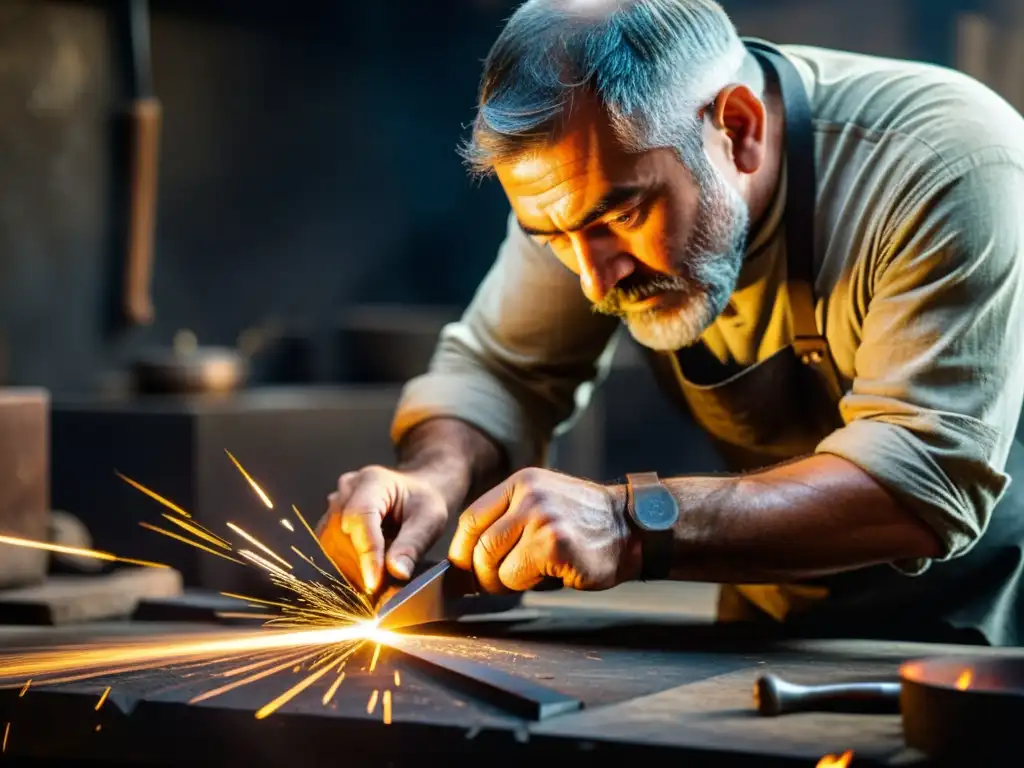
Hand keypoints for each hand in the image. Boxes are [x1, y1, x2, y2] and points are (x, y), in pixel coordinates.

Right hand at [316, 466, 447, 592]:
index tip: (374, 583)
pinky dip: (345, 567)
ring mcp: (334, 505)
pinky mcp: (329, 521)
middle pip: (340, 534)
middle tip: (380, 590)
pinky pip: (329, 549)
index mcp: (372, 481)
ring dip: (350, 569)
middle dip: (359, 566)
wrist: (414, 492)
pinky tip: (364, 575)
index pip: (361, 518)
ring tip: (375, 582)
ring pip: (330, 545)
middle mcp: (346, 490)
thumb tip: (397, 572)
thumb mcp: (430, 519)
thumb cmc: (423, 502)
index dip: (366, 553)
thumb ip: (413, 544)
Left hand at [448, 468, 638, 592]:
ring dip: (504, 581)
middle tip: (497, 583)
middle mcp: (529, 495)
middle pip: (479, 544)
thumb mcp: (543, 506)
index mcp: (522, 482)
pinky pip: (516, 576)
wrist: (632, 530)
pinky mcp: (553, 544)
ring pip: (493, 563)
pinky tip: (549, 575)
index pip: (471, 519)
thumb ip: (507, 522)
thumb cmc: (585, 526)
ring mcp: (542, 518)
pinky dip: (525, 585)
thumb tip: (465, 562)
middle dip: (482, 574)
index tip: (465, 570)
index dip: (463, 550)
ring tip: (527, 577)